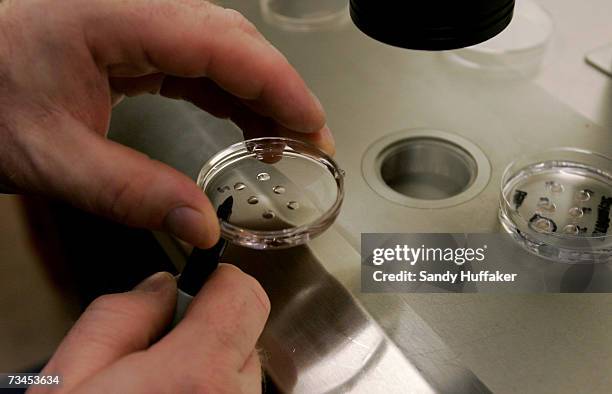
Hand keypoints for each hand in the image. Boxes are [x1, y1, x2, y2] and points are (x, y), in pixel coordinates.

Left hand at [0, 0, 333, 247]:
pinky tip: (243, 123)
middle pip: (233, 40)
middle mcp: (133, 7)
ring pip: (220, 48)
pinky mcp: (130, 39)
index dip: (280, 86)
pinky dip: (227, 93)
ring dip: (258, 94)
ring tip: (283, 141)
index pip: (224, 45)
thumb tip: (200, 224)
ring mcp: (133, 20)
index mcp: (115, 16)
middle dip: (279, 91)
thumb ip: (129, 192)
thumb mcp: (50, 157)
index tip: (313, 127)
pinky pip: (196, 60)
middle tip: (309, 142)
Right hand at [30, 266, 270, 392]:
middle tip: (160, 354)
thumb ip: (120, 315)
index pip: (244, 294)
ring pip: (244, 370)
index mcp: (194, 378)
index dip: (217, 281)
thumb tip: (161, 287)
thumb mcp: (70, 379)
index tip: (195, 288)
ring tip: (163, 393)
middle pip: (247, 331)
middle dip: (209, 328)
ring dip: (210, 368)